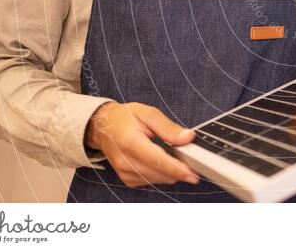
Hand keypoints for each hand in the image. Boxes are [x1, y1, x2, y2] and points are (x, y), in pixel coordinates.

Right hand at [86, 102, 200, 187]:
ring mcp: (124, 172)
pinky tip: (162, 161)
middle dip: (179, 170)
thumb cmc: (125, 118)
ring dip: (171, 172)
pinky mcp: (127, 179)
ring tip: (177, 157)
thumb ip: (168, 127)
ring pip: (157, 179)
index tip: (193, 174)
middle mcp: (124, 161)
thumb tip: (187, 138)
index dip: (176, 168)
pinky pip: (151, 180)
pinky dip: (161, 173)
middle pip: (158, 173)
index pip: (156, 160)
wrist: (102, 127)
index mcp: (130, 142)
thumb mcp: (148, 113)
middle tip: (193, 162)